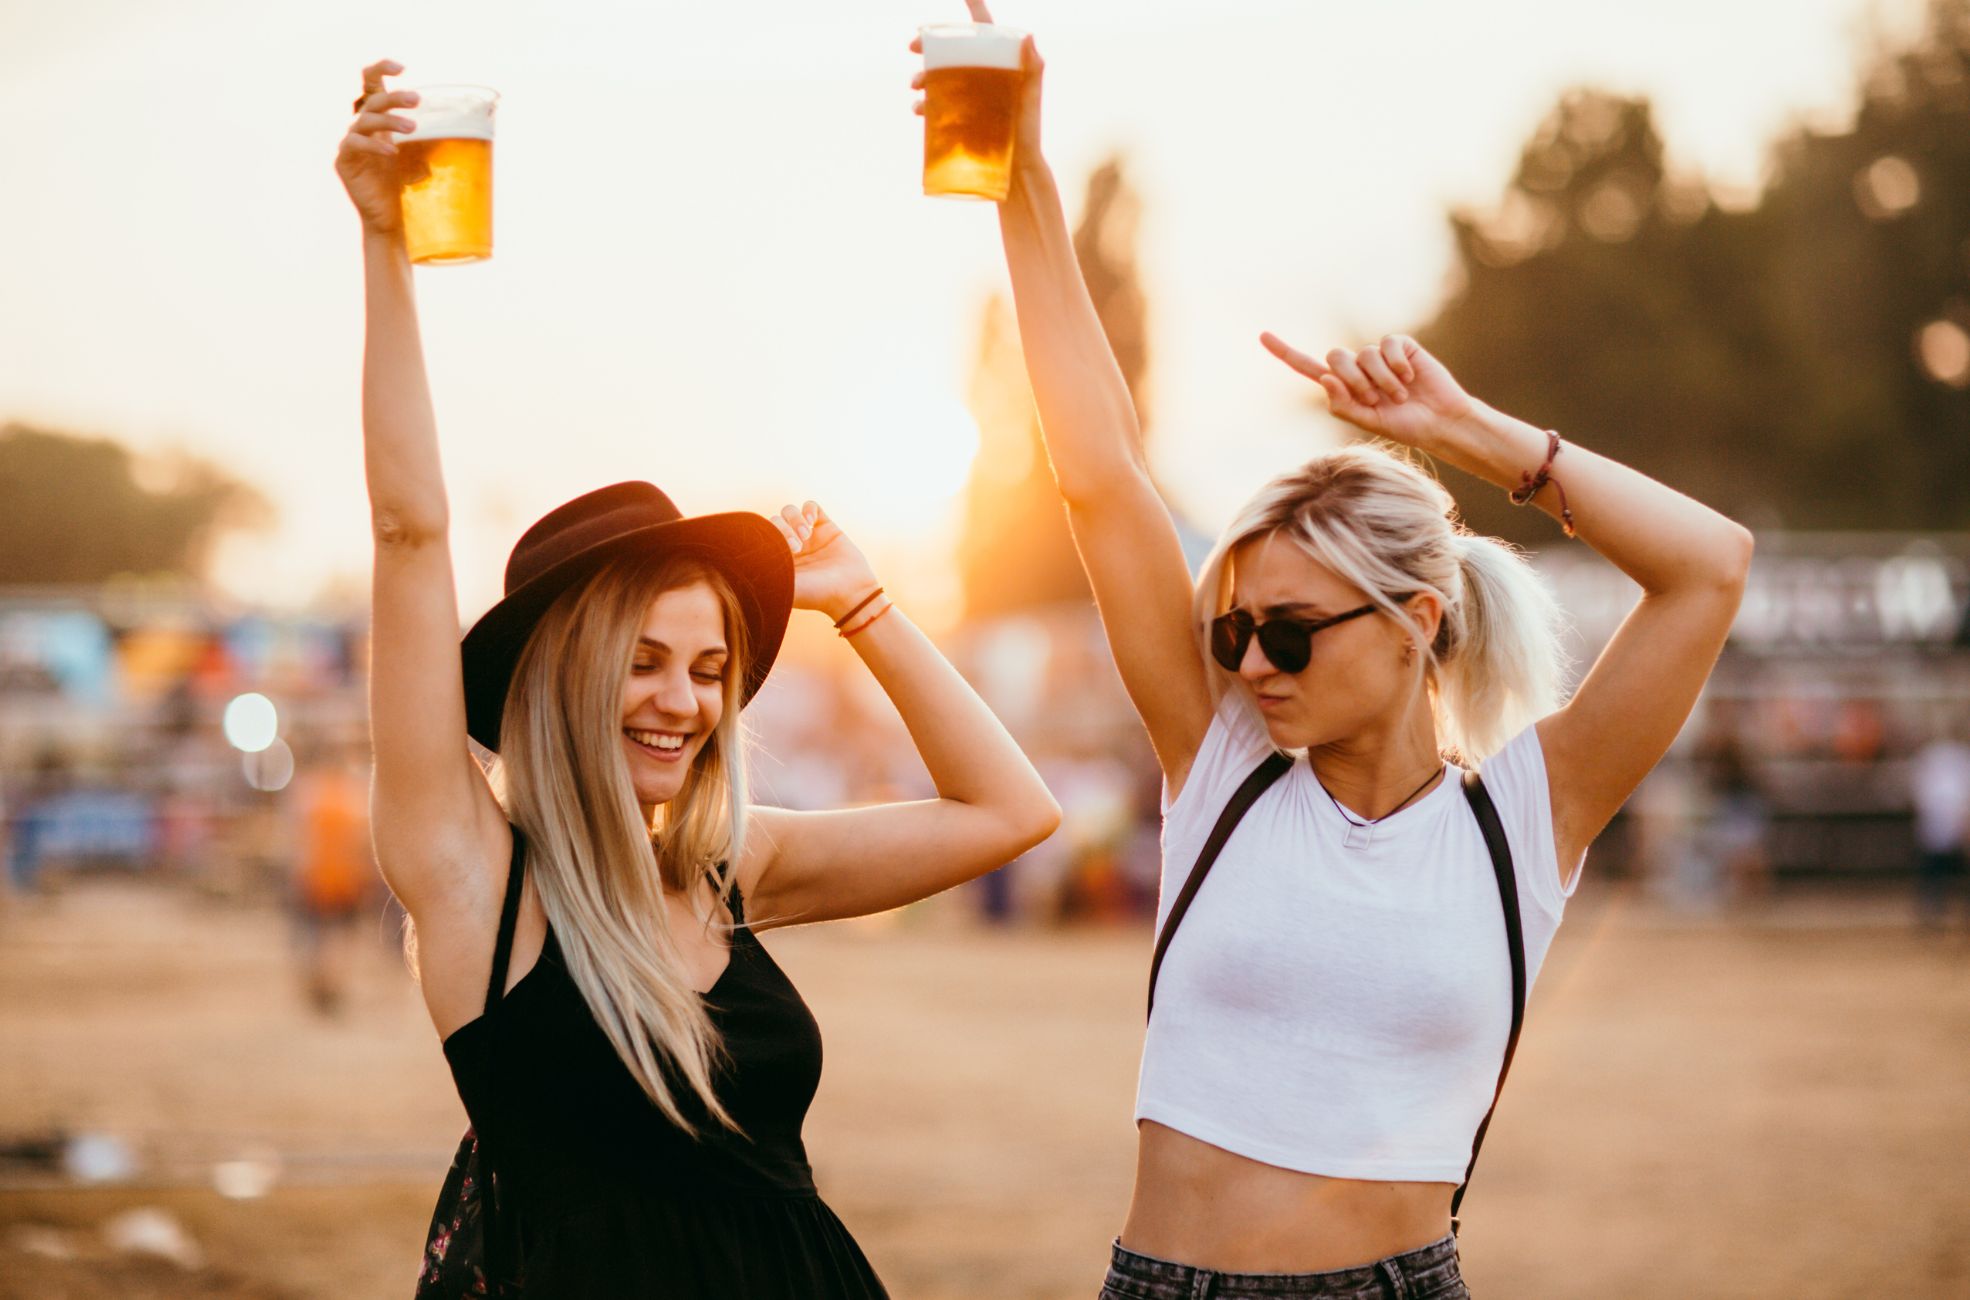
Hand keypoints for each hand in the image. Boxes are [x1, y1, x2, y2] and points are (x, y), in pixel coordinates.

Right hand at [335, 60, 419, 234]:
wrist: (394, 220)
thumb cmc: (409, 188)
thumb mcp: (424, 156)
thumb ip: (432, 138)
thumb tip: (466, 123)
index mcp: (379, 121)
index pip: (372, 85)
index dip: (381, 69)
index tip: (401, 67)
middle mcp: (362, 128)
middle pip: (372, 101)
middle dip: (395, 97)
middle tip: (416, 100)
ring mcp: (350, 144)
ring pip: (365, 121)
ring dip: (389, 120)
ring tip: (412, 128)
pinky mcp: (345, 162)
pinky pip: (354, 145)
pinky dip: (373, 145)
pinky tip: (391, 152)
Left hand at [769, 502, 881, 621]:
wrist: (850, 593)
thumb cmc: (816, 595)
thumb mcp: (783, 586)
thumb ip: (763, 570)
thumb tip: (742, 557)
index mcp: (778, 557)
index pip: (763, 534)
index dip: (769, 536)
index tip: (783, 552)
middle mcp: (791, 544)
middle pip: (776, 520)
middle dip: (783, 529)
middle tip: (797, 547)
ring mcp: (809, 535)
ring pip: (790, 511)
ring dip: (795, 520)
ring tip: (806, 535)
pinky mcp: (826, 527)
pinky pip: (811, 506)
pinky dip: (808, 509)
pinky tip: (812, 521)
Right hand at [910, 0, 1046, 179]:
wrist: (1017, 168)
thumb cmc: (1028, 130)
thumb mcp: (1031, 96)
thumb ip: (1032, 67)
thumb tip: (1028, 36)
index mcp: (998, 62)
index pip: (983, 28)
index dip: (972, 8)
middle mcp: (980, 75)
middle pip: (951, 50)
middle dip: (928, 45)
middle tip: (912, 47)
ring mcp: (967, 97)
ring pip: (937, 77)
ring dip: (921, 76)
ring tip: (916, 86)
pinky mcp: (956, 119)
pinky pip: (934, 105)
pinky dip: (923, 104)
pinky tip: (919, 109)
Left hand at [1260, 332, 1476, 451]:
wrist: (1439, 421)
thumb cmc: (1403, 425)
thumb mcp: (1367, 422)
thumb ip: (1342, 404)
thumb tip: (1324, 378)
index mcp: (1342, 387)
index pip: (1307, 367)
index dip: (1285, 351)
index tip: (1262, 335)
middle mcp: (1357, 368)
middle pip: (1336, 357)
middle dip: (1354, 381)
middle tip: (1375, 400)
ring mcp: (1378, 356)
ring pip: (1363, 355)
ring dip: (1381, 380)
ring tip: (1399, 395)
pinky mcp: (1400, 346)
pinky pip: (1388, 345)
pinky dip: (1397, 365)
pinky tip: (1410, 377)